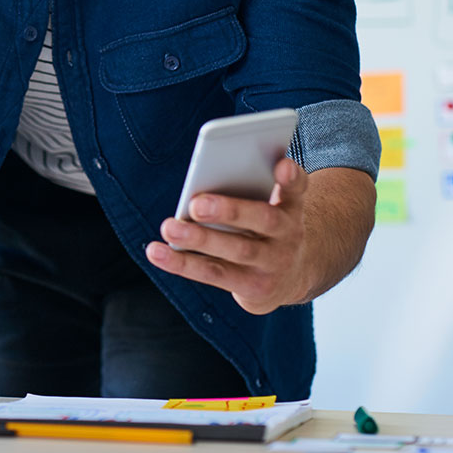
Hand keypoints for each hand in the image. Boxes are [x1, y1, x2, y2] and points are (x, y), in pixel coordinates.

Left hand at [145, 157, 308, 314]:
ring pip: (236, 250)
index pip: (297, 188)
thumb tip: (203, 180)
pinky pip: (213, 273)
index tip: (281, 164)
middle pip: (263, 219)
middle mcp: (289, 236)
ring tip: (169, 227)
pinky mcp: (254, 288)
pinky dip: (182, 263)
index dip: (291, 177)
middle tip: (196, 203)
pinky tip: (156, 251)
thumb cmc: (265, 229)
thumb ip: (247, 190)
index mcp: (292, 208)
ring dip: (199, 239)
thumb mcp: (268, 207)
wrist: (290, 277)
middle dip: (229, 210)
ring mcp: (273, 264)